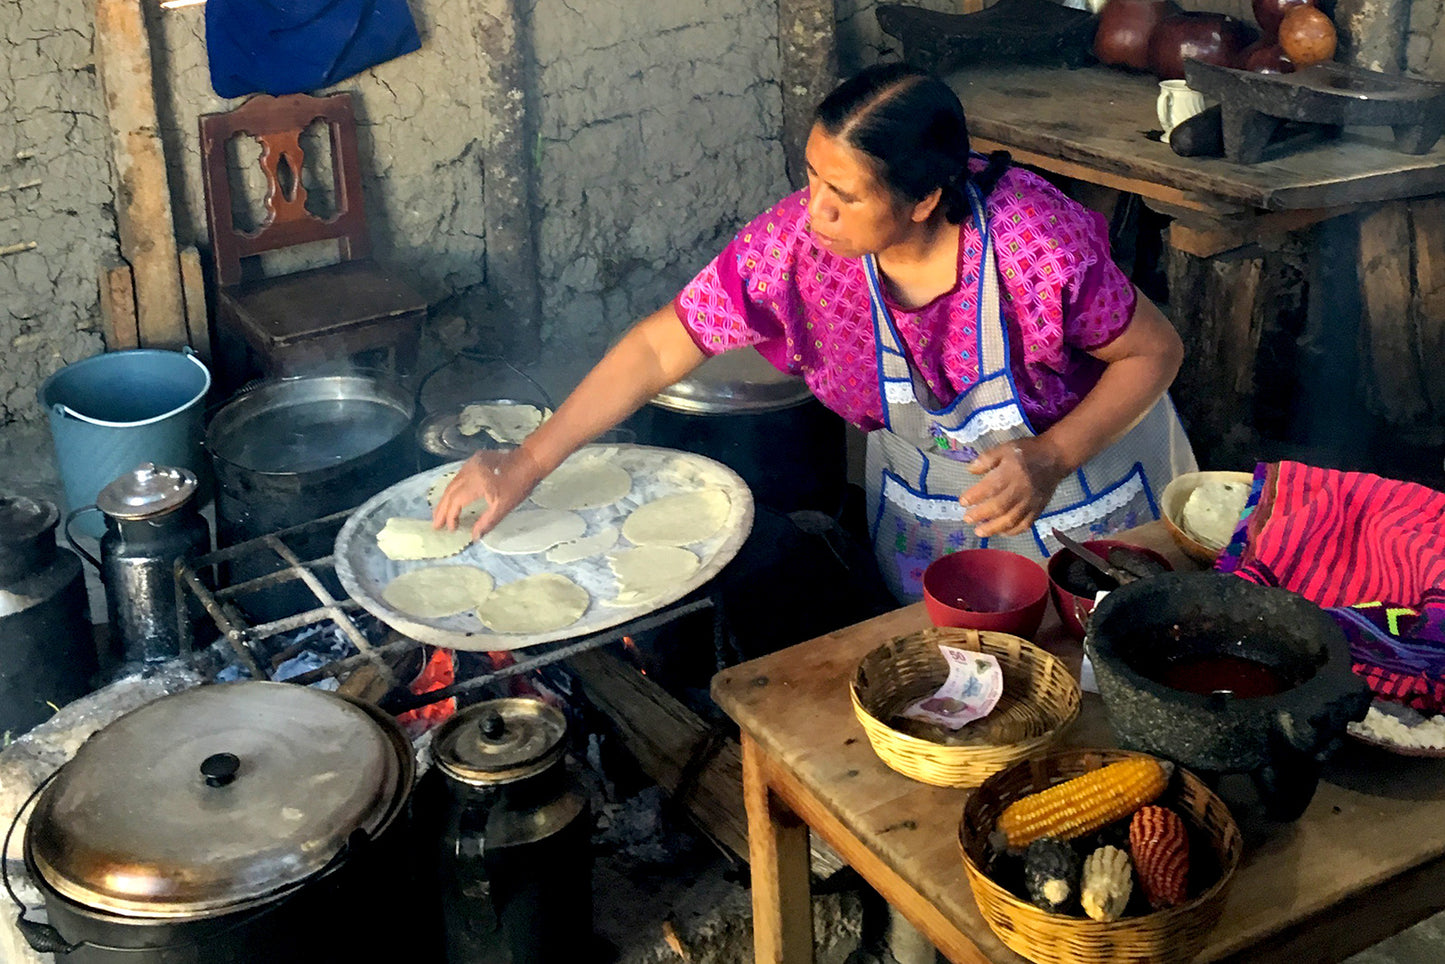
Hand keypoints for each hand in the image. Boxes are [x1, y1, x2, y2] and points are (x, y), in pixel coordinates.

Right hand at [431, 446, 545, 540]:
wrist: (529, 460)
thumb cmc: (518, 485)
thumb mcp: (504, 506)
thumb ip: (487, 522)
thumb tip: (474, 537)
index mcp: (474, 483)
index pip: (455, 502)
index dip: (451, 517)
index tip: (451, 529)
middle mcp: (468, 472)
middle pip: (449, 492)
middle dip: (442, 509)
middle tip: (436, 524)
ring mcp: (470, 464)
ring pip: (452, 483)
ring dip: (446, 499)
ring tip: (441, 514)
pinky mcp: (474, 460)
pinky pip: (459, 476)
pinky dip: (453, 489)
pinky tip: (452, 497)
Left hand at [959, 437, 1069, 537]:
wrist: (1055, 457)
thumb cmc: (1027, 451)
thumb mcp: (1005, 448)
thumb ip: (986, 459)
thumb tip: (970, 470)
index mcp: (1011, 472)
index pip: (991, 487)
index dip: (975, 496)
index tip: (962, 501)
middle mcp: (1021, 489)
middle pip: (999, 507)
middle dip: (981, 515)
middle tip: (967, 519)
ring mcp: (1031, 502)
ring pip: (1011, 519)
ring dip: (993, 528)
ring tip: (979, 531)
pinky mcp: (1038, 509)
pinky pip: (1025, 524)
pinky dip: (1012, 531)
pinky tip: (1001, 532)